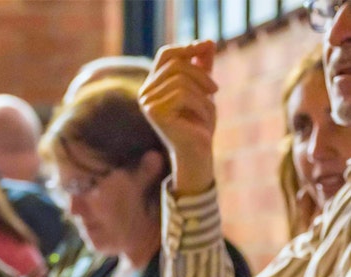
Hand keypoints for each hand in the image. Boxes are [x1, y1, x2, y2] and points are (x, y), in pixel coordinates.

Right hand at [139, 40, 217, 196]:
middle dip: (201, 74)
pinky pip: (182, 95)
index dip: (186, 48)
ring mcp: (147, 103)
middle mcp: (145, 92)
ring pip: (181, 81)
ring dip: (202, 93)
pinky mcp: (155, 113)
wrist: (197, 150)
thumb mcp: (203, 88)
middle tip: (216, 89)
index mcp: (153, 85)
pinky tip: (202, 118)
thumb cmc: (199, 121)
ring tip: (209, 107)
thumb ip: (203, 66)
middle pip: (176, 65)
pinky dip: (200, 104)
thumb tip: (207, 41)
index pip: (166, 55)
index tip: (208, 47)